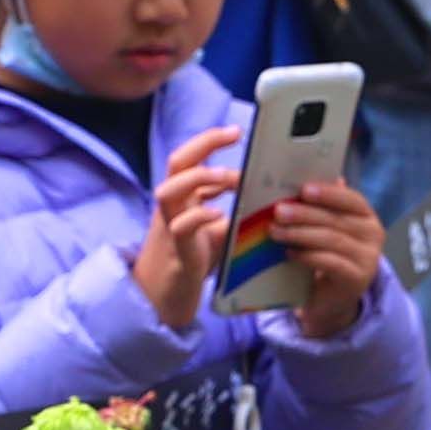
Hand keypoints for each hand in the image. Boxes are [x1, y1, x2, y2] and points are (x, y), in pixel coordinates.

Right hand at [136, 124, 242, 327]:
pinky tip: (220, 214)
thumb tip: (266, 193)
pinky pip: (180, 228)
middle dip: (204, 144)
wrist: (165, 299)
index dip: (210, 141)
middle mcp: (172, 206)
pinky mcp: (177, 251)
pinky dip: (199, 217)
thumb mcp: (217, 228)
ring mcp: (170, 227)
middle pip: (177, 162)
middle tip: (234, 135)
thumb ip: (233, 209)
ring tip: (230, 176)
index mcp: (182, 197)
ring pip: (170, 191)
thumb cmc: (193, 260)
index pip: (190, 158)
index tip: (237, 130)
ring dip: (200, 178)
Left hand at [247, 172, 386, 333]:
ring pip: (332, 240)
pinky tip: (290, 253)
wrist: (334, 298)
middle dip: (305, 214)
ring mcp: (368, 258)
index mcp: (366, 216)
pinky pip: (331, 263)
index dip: (329, 193)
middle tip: (278, 211)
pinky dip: (308, 256)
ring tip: (276, 232)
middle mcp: (373, 235)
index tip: (304, 190)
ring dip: (301, 234)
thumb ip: (318, 206)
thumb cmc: (327, 255)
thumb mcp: (324, 228)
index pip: (352, 199)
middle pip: (337, 219)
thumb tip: (296, 183)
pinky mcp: (357, 279)